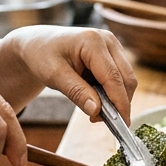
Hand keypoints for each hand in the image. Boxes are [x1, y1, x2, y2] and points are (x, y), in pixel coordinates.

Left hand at [0, 27, 136, 122]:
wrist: (39, 44)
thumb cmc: (42, 55)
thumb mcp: (54, 76)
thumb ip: (76, 92)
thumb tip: (96, 111)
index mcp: (93, 41)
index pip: (113, 77)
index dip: (119, 102)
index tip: (121, 125)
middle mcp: (108, 40)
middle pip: (126, 78)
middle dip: (119, 103)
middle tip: (99, 120)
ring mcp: (112, 46)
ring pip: (126, 80)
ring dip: (116, 99)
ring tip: (94, 111)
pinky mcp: (113, 54)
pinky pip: (120, 78)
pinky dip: (112, 93)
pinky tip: (96, 100)